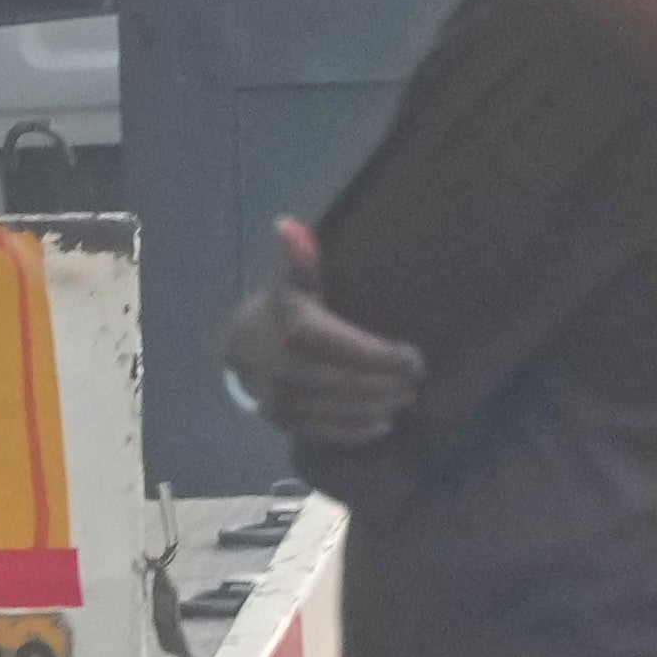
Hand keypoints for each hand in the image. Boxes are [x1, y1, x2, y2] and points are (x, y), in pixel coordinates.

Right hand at [219, 214, 424, 447]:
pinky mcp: (279, 422)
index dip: (377, 354)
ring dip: (373, 408)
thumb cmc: (280, 311)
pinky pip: (319, 432)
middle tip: (415, 382)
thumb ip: (300, 260)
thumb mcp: (292, 283)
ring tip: (405, 401)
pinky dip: (353, 432)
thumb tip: (287, 224)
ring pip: (330, 409)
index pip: (335, 345)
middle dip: (380, 384)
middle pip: (335, 381)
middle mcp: (275, 367)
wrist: (241, 349)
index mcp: (285, 328)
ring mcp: (274, 399)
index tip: (414, 357)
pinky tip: (382, 426)